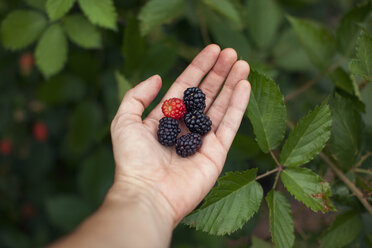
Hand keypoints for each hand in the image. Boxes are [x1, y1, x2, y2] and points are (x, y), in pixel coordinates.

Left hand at [110, 45, 250, 224]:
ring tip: (243, 64)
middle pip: (206, 94)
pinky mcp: (217, 153)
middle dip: (219, 73)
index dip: (199, 68)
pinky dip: (238, 105)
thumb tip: (158, 77)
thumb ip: (137, 96)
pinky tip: (244, 86)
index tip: (213, 50)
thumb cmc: (133, 159)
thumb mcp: (124, 121)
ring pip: (221, 106)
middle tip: (232, 52)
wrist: (147, 194)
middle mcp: (185, 127)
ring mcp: (203, 141)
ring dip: (232, 84)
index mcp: (165, 119)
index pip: (186, 87)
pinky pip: (230, 125)